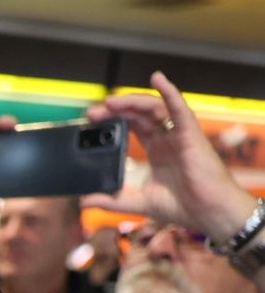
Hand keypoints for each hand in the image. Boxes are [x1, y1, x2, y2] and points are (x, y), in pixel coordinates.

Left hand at [84, 71, 259, 239]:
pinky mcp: (191, 134)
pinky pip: (180, 108)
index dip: (113, 118)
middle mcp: (167, 137)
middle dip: (116, 109)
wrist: (209, 213)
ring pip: (155, 107)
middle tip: (93, 112)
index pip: (132, 125)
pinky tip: (158, 79)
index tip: (92, 120)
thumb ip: (112, 201)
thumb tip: (83, 201)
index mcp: (157, 149)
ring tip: (110, 102)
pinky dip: (169, 92)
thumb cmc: (183, 206)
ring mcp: (179, 134)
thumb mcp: (138, 202)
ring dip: (132, 101)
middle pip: (139, 113)